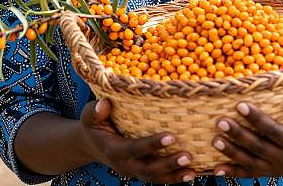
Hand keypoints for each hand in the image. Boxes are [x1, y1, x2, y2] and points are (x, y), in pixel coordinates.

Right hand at [80, 98, 195, 183]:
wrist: (90, 144)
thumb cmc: (94, 124)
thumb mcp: (89, 116)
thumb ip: (94, 111)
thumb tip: (104, 104)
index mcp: (114, 150)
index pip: (135, 149)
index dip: (153, 145)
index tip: (171, 136)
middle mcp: (125, 165)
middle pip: (148, 169)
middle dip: (168, 164)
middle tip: (188, 156)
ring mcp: (134, 171)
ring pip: (156, 178)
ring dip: (175, 175)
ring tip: (193, 170)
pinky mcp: (142, 172)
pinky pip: (160, 178)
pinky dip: (175, 177)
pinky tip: (192, 173)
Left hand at [212, 93, 282, 178]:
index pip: (274, 131)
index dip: (257, 119)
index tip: (240, 105)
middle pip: (259, 147)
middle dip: (238, 135)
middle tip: (220, 121)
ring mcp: (277, 169)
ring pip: (251, 163)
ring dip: (231, 153)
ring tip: (215, 140)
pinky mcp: (269, 172)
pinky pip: (249, 174)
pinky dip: (232, 172)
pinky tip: (216, 169)